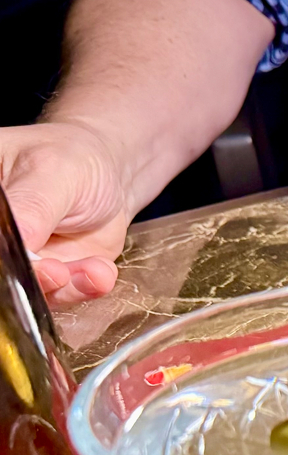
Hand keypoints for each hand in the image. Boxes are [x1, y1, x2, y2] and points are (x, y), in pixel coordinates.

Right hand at [0, 121, 134, 305]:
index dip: (0, 253)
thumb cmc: (73, 159)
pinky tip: (100, 273)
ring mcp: (16, 259)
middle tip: (55, 271)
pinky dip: (81, 288)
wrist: (110, 176)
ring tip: (90, 271)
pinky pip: (58, 295)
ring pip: (25, 289)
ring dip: (60, 287)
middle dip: (28, 276)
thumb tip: (16, 240)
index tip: (19, 256)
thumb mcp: (51, 173)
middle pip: (0, 267)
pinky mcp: (47, 278)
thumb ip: (30, 208)